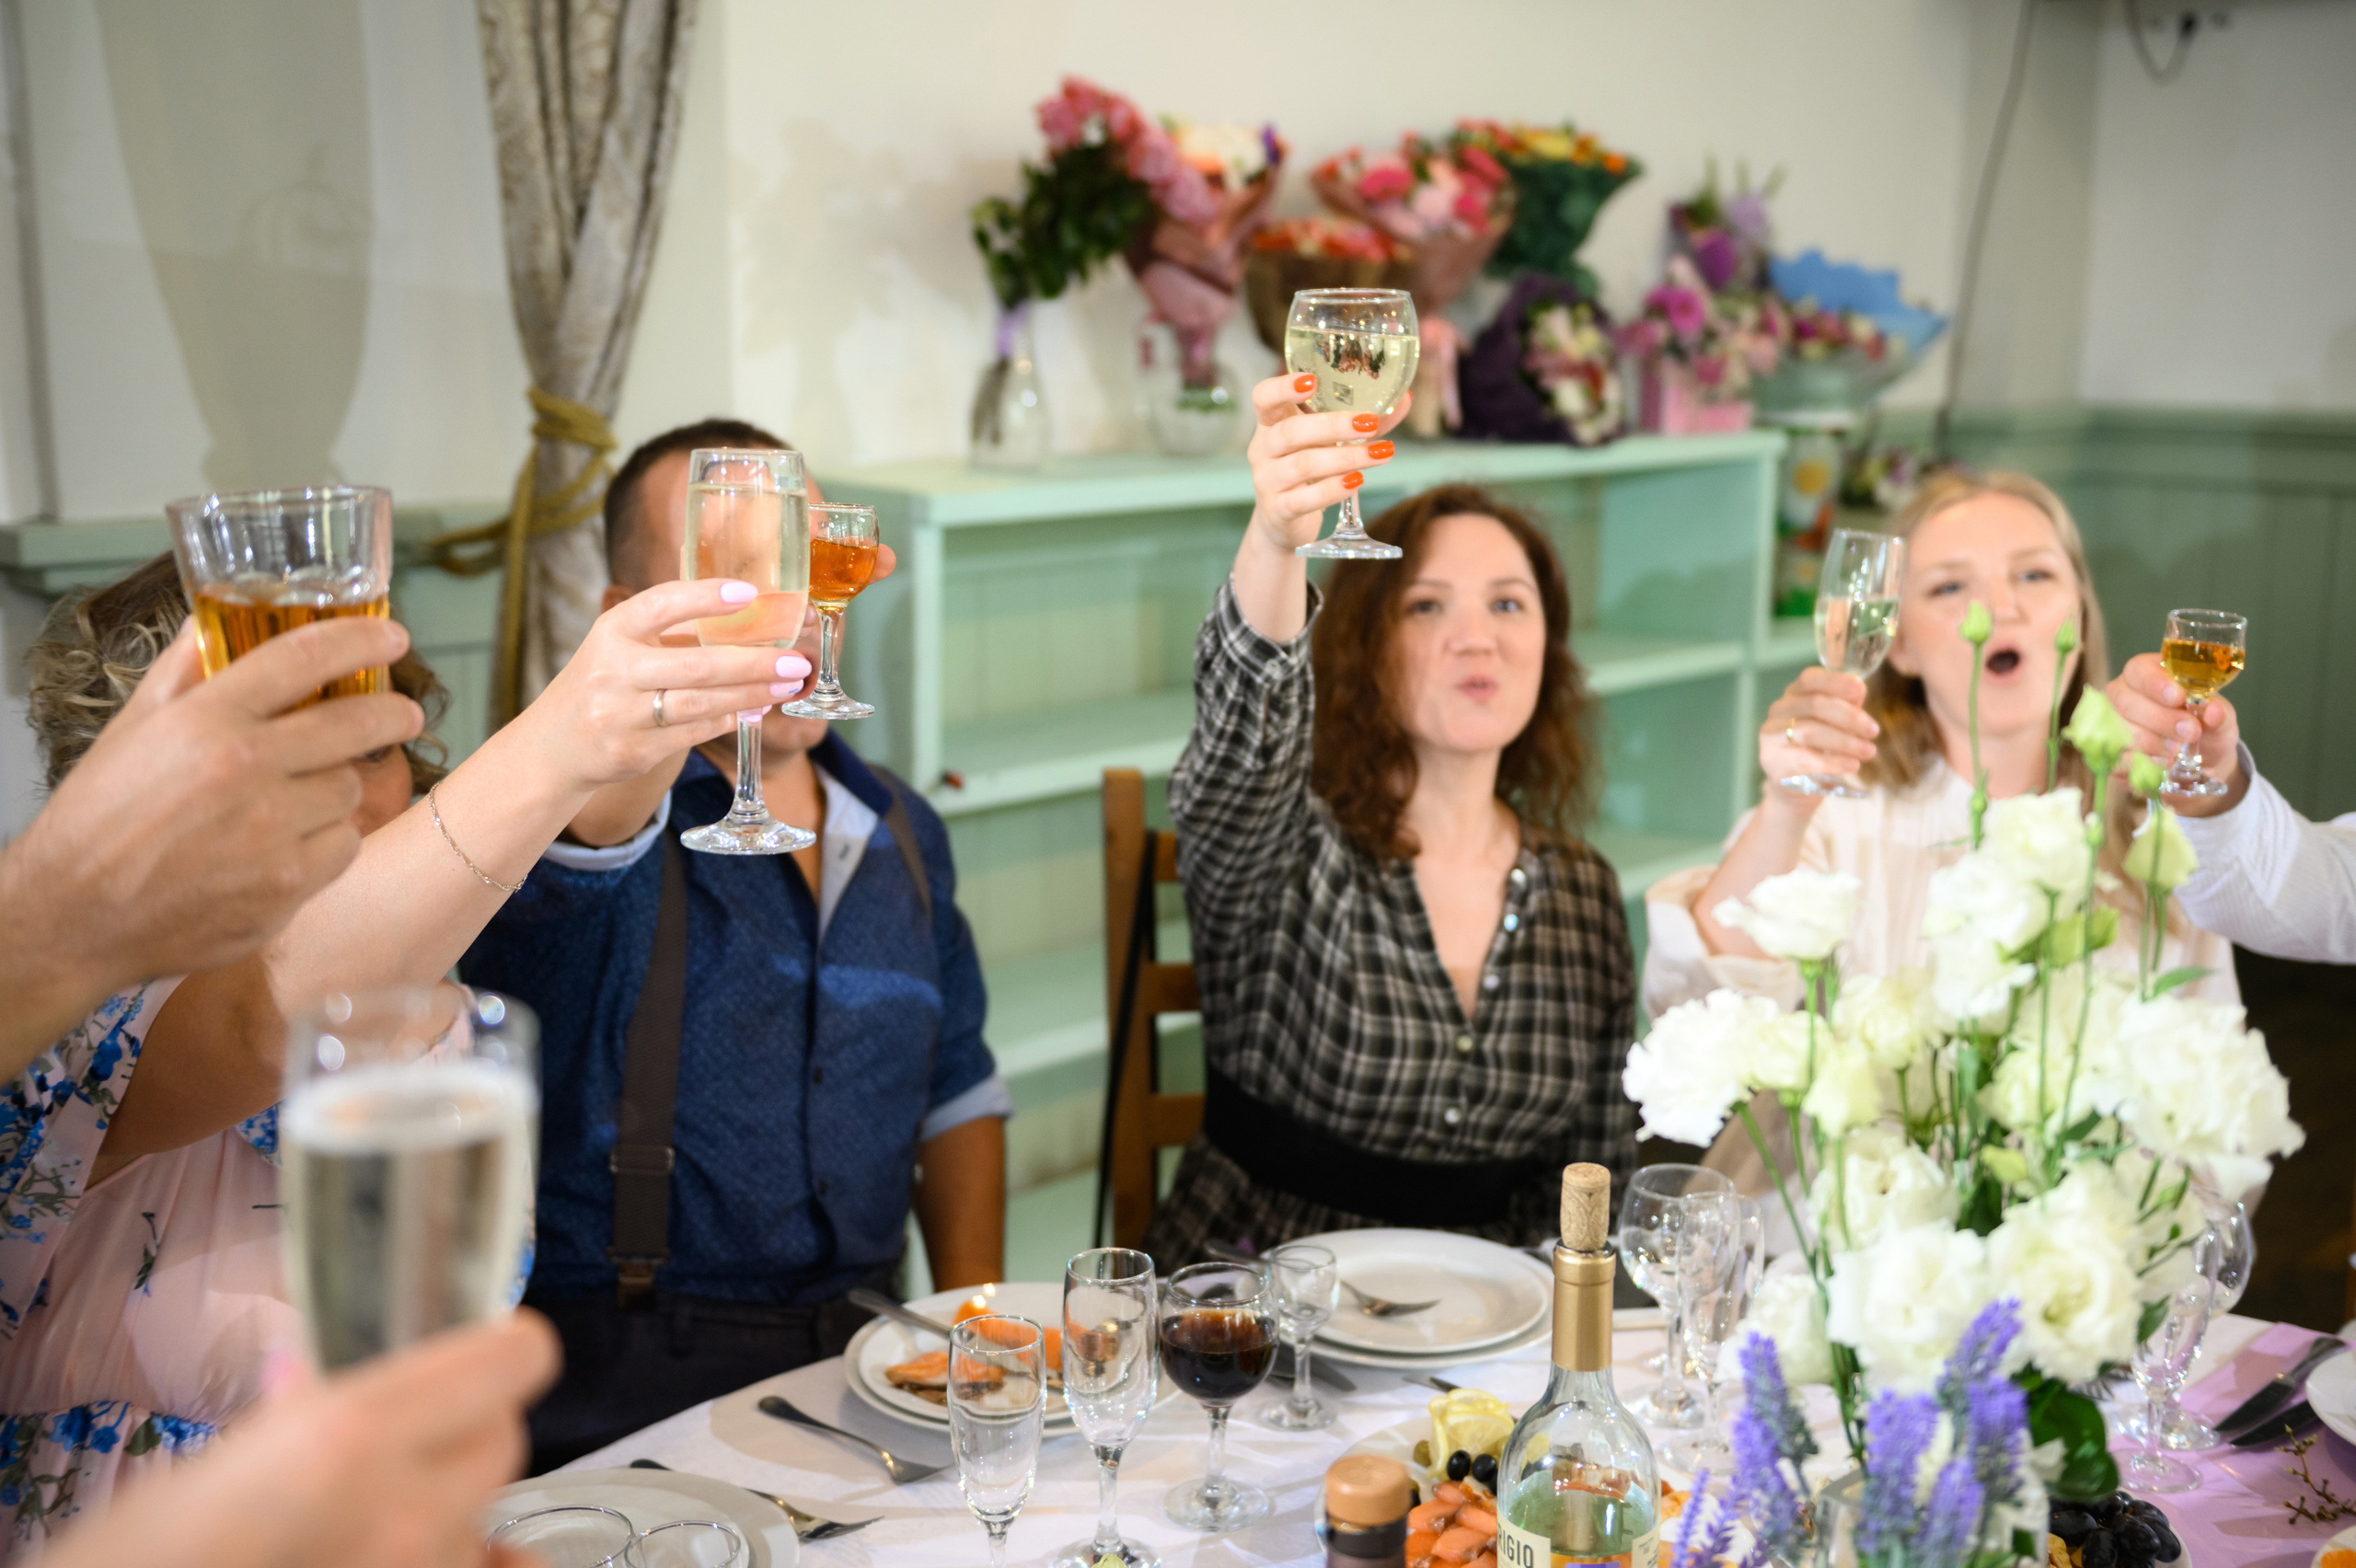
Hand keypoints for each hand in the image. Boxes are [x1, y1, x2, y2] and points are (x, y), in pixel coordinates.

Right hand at [0, 617, 421, 1063]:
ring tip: (296, 800)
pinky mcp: (286, 886)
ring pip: (349, 790)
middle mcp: (245, 769)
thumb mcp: (133, 727)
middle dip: (394, 714)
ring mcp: (270, 831)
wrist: (75, 915)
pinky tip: (288, 847)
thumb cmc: (100, 818)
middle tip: (406, 715)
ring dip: (334, 789)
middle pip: (356, 724)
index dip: (361, 639)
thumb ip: (184, 672)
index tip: (393, 638)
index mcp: (205, 720)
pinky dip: (327, 844)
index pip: (303, 657)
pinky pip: (343, 847)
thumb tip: (217, 626)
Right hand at [46, 1311, 560, 1567]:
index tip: (484, 1345)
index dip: (501, 1349)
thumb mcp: (217, 1469)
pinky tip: (426, 1553)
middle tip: (404, 1439)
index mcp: (352, 1437)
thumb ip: (295, 1415)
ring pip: (483, 1518)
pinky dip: (470, 1561)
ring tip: (370, 1520)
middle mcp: (409, 1513)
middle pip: (500, 1441)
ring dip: (447, 1510)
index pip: (510, 1363)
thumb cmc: (142, 1560)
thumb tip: (315, 1371)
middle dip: (464, 1430)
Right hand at [516, 577, 816, 791]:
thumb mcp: (621, 645)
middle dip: (753, 663)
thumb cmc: (603, 683)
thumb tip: (748, 614)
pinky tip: (754, 708)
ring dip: (750, 695)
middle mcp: (614, 670)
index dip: (705, 597)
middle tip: (795, 660)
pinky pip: (693, 732)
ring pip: (701, 703)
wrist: (553, 746)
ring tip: (785, 685)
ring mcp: (621, 714)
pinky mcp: (633, 750)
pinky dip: (729, 719)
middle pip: (696, 665)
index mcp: (612, 631)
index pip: (661, 604)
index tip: (748, 592)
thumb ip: (671, 630)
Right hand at [1243, 371, 1408, 556]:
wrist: (1284, 520)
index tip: (1312, 380)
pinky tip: (1357, 480)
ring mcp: (1267, 481)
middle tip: (1370, 424)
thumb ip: (1362, 420)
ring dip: (1346, 458)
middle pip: (1289, 432)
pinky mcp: (1277, 510)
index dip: (1283, 387)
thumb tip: (1403, 400)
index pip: (1264, 397)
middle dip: (1333, 426)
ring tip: (1381, 453)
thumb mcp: (1328, 441)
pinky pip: (1304, 500)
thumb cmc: (1309, 469)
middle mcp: (1263, 449)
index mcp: (1272, 422)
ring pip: (1302, 465)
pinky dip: (1333, 489)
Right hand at [1758, 667, 1877, 802]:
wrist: (1793, 784)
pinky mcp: (1772, 760)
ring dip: (1845, 741)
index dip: (1836, 682)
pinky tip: (1852, 765)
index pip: (1810, 679)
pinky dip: (1833, 762)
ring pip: (1810, 731)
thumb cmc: (1817, 747)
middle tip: (1873, 731)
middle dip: (1850, 717)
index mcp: (1794, 694)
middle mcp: (1779, 710)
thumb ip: (1846, 704)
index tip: (1860, 691)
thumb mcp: (1835, 723)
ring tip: (1868, 751)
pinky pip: (1805, 759)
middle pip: (1815, 705)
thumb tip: (1858, 689)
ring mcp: (1771, 735)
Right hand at [2107, 652, 2244, 814]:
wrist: (2201, 762)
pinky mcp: (2111, 753)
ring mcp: (2111, 724)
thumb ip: (2218, 713)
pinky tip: (2163, 764)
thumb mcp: (2220, 718)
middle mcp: (2122, 695)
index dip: (2155, 683)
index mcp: (2149, 674)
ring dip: (2152, 742)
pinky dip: (2141, 762)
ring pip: (2119, 730)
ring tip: (2178, 751)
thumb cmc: (2206, 728)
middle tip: (2190, 732)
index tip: (2179, 698)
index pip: (2139, 670)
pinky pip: (2116, 757)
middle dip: (2159, 718)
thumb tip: (2214, 711)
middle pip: (2125, 701)